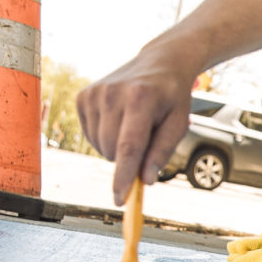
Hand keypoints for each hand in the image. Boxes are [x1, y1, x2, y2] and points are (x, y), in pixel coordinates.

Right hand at [76, 50, 194, 204]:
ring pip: (100, 146)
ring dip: (116, 148)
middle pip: (113, 151)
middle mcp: (112, 93)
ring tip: (134, 125)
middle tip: (146, 140)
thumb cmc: (172, 96)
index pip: (128, 146)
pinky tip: (118, 120)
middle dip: (128, 160)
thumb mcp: (179, 123)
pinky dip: (104, 137)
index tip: (120, 200)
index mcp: (141, 99)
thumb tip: (145, 180)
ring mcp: (94, 93)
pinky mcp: (83, 96)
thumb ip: (161, 152)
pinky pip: (90, 136)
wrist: (159, 61)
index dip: (123, 177)